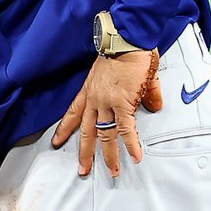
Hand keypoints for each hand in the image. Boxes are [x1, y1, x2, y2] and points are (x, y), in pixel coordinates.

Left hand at [52, 49, 162, 176]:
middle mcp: (95, 98)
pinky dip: (131, 144)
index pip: (74, 112)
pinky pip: (126, 129)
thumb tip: (154, 105)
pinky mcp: (123, 104)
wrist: (128, 39)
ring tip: (112, 171)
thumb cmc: (126, 49)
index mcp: (90, 89)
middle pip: (86, 130)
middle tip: (82, 169)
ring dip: (108, 155)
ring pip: (105, 134)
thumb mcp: (121, 72)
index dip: (65, 128)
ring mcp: (108, 102)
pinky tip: (135, 156)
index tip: (57, 141)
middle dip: (84, 152)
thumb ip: (137, 92)